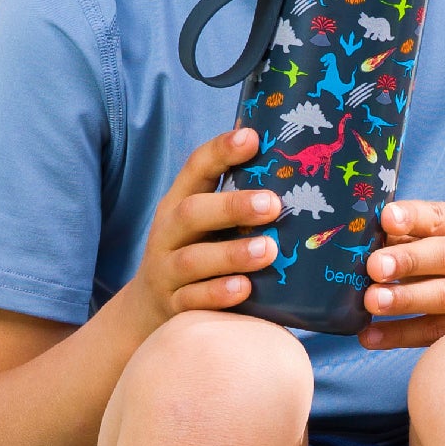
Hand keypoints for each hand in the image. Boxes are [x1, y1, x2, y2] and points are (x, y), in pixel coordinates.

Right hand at [129, 128, 278, 330]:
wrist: (148, 307)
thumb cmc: (199, 248)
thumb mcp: (207, 218)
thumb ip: (239, 192)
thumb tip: (295, 159)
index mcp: (181, 201)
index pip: (196, 168)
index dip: (221, 150)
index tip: (252, 137)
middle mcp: (169, 233)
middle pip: (191, 212)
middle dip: (232, 207)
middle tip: (272, 204)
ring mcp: (167, 271)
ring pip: (193, 260)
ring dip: (232, 254)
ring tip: (269, 250)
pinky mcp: (173, 306)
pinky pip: (193, 300)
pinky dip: (218, 294)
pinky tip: (245, 288)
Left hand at [359, 199, 444, 349]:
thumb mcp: (443, 237)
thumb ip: (409, 235)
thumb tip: (361, 239)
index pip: (443, 216)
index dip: (414, 217)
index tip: (386, 219)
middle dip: (410, 260)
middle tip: (375, 266)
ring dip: (406, 299)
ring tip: (371, 301)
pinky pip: (435, 333)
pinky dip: (400, 335)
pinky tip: (370, 336)